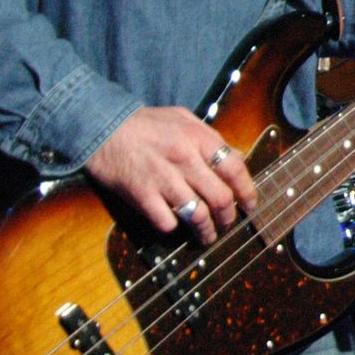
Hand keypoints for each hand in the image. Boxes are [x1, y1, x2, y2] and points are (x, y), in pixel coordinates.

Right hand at [85, 107, 256, 244]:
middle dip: (229, 217)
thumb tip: (234, 156)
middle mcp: (186, 159)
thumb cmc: (146, 123)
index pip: (235, 168)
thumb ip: (210, 137)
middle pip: (220, 197)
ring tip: (208, 236)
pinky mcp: (142, 196)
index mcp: (199, 138)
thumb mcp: (184, 118)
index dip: (247, 190)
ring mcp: (163, 179)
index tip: (250, 204)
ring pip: (197, 215)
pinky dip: (175, 229)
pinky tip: (177, 228)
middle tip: (228, 223)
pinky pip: (166, 222)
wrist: (104, 127)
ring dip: (206, 231)